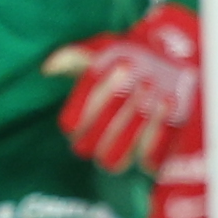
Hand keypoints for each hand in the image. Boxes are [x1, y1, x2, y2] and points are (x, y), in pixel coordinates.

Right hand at [49, 3, 204, 175]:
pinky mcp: (148, 162)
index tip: (118, 69)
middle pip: (91, 142)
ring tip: (151, 93)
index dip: (91, 100)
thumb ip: (74, 59)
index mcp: (77, 121)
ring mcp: (121, 155)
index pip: (71, 124)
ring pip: (113, 157)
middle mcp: (94, 143)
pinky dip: (155, 132)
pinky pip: (146, 160)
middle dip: (116, 110)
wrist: (169, 71)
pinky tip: (165, 103)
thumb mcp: (100, 54)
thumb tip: (48, 67)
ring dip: (133, 125)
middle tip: (139, 81)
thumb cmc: (129, 64)